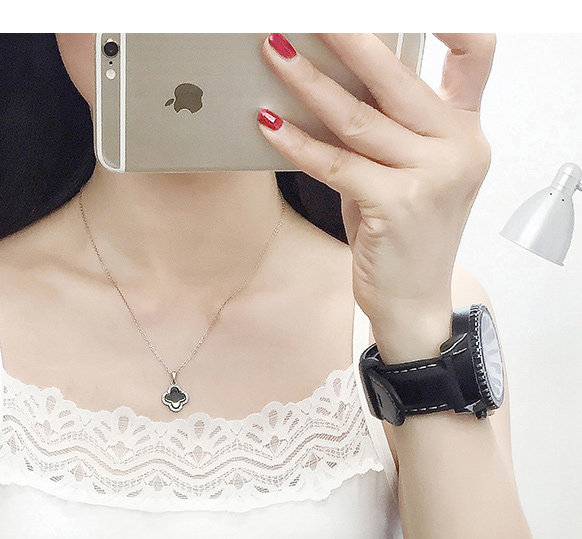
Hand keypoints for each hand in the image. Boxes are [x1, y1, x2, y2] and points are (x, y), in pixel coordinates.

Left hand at [258, 33, 495, 325]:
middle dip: (346, 39)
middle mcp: (458, 147)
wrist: (414, 303)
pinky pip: (337, 164)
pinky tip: (268, 125)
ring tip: (274, 55)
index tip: (404, 5)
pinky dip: (297, 143)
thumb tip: (331, 78)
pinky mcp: (398, 206)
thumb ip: (387, 127)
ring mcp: (432, 177)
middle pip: (396, 76)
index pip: (476, 54)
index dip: (451, 20)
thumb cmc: (403, 235)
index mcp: (466, 129)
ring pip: (357, 118)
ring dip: (307, 83)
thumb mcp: (406, 171)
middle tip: (308, 17)